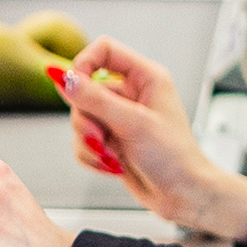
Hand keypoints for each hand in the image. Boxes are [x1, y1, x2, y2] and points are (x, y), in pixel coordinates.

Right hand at [58, 37, 246, 239]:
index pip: (104, 50)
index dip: (83, 64)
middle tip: (98, 138)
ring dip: (88, 141)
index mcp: (146, 77)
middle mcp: (131, 93)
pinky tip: (111, 167)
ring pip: (80, 118)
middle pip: (84, 89)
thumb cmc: (173, 157)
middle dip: (85, 118)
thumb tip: (63, 78)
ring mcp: (119, 117)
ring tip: (110, 157)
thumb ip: (95, 100)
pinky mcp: (111, 140)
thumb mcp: (133, 124)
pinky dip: (90, 156)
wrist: (184, 196)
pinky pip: (83, 140)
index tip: (72, 87)